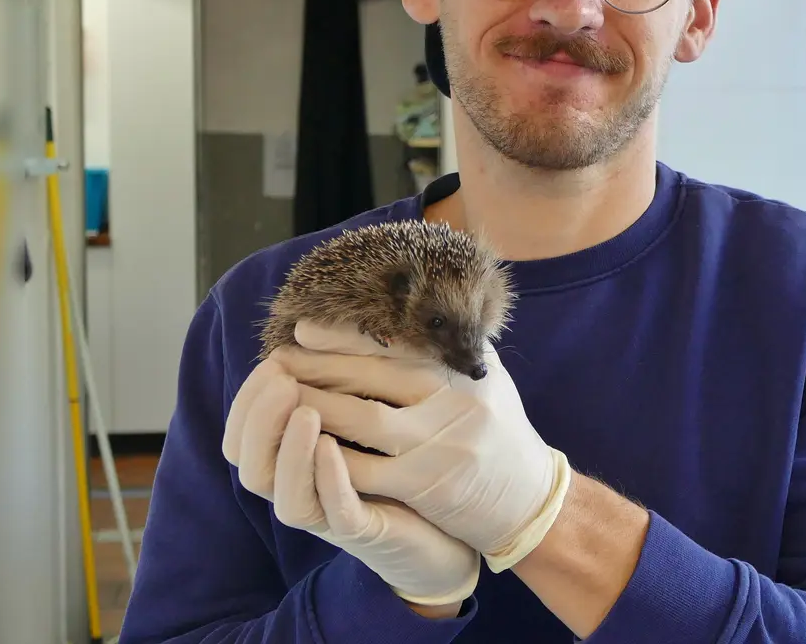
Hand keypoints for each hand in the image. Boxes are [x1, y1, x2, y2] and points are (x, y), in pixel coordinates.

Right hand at [223, 357, 479, 605]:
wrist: (456, 525)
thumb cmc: (406, 467)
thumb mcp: (371, 417)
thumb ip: (343, 382)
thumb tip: (314, 325)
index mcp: (297, 461)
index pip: (244, 436)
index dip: (249, 401)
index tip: (271, 360)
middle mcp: (305, 489)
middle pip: (251, 464)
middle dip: (260, 418)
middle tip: (278, 377)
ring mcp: (333, 514)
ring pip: (285, 493)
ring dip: (289, 449)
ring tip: (302, 409)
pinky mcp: (369, 531)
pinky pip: (337, 512)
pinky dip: (329, 480)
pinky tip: (331, 447)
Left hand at [272, 322, 571, 571]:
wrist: (530, 501)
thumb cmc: (501, 432)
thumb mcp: (488, 379)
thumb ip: (452, 348)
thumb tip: (408, 305)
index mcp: (464, 369)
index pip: (395, 344)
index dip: (345, 336)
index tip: (303, 330)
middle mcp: (455, 400)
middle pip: (372, 377)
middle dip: (318, 368)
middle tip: (276, 362)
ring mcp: (441, 444)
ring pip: (362, 419)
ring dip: (315, 407)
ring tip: (280, 399)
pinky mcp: (427, 486)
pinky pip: (365, 470)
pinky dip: (330, 457)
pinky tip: (302, 447)